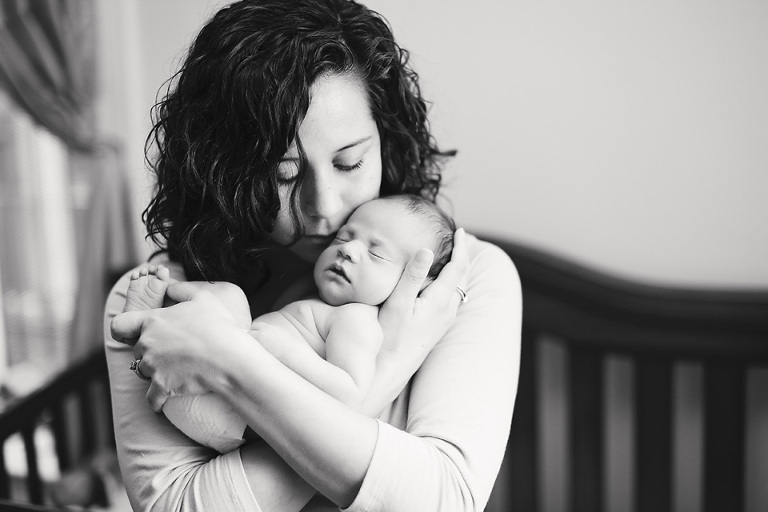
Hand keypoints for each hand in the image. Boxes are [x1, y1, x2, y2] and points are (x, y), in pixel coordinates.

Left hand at [110, 282, 249, 410]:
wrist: (229, 357)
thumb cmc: (218, 326)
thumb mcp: (203, 298)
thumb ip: (181, 290)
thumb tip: (170, 286)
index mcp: (152, 321)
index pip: (119, 325)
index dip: (123, 329)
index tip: (131, 334)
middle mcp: (147, 344)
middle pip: (138, 350)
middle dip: (150, 352)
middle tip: (173, 352)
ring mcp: (152, 366)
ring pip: (144, 372)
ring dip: (155, 373)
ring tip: (176, 372)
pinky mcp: (161, 387)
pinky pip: (151, 399)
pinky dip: (157, 401)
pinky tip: (164, 401)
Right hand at [378, 227, 469, 360]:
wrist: (390, 370)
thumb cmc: (389, 337)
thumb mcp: (397, 303)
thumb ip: (413, 276)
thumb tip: (426, 250)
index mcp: (440, 301)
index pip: (458, 267)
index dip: (460, 247)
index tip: (458, 231)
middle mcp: (448, 311)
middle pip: (462, 277)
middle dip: (462, 256)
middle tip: (457, 239)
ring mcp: (444, 321)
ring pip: (458, 289)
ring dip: (457, 270)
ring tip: (450, 256)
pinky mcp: (438, 327)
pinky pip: (451, 299)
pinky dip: (450, 283)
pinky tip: (438, 282)